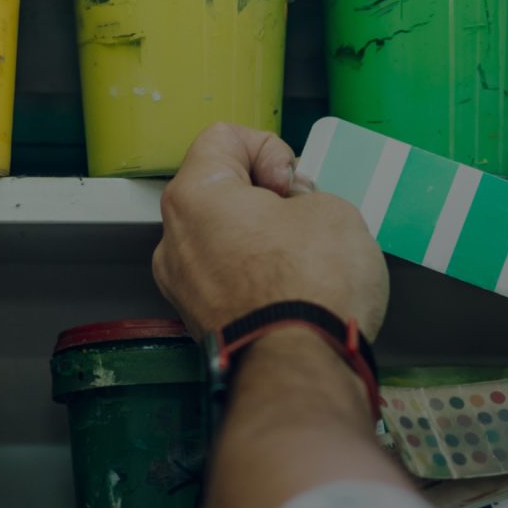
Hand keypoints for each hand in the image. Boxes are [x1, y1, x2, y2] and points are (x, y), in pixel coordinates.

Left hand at [153, 123, 389, 340]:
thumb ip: (304, 195)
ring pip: (224, 239)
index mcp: (194, 196)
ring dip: (260, 240)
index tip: (293, 183)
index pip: (224, 137)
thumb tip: (294, 212)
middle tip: (304, 220)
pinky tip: (291, 292)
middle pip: (220, 192)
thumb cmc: (313, 289)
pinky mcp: (201, 323)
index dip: (271, 149)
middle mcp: (175, 240)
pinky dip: (255, 278)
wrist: (304, 369)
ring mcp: (183, 287)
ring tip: (303, 262)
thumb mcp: (332, 208)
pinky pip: (228, 280)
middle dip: (266, 199)